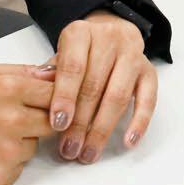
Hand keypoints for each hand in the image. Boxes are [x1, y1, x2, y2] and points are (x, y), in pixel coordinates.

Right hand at [0, 60, 56, 184]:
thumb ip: (19, 71)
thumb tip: (51, 71)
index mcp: (9, 88)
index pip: (58, 92)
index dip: (55, 96)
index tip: (50, 100)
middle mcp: (13, 120)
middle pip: (55, 121)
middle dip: (41, 119)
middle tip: (15, 118)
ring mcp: (8, 151)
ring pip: (35, 146)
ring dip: (21, 141)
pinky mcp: (1, 177)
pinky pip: (19, 167)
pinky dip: (6, 161)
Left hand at [50, 11, 157, 163]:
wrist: (111, 31)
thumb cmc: (80, 52)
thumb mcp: (60, 55)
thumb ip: (50, 73)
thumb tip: (35, 89)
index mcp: (81, 33)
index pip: (73, 67)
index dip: (65, 96)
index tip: (58, 124)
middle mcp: (109, 40)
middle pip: (95, 86)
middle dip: (80, 123)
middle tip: (69, 149)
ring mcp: (133, 55)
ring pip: (118, 96)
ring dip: (102, 129)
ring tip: (88, 153)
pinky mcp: (149, 71)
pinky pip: (148, 99)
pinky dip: (139, 122)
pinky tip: (128, 142)